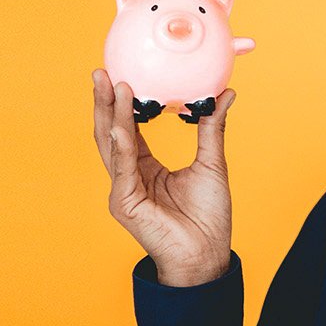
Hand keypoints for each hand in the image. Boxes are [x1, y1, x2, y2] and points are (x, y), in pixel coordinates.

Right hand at [91, 68, 236, 285]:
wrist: (208, 255)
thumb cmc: (209, 218)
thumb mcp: (212, 163)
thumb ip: (211, 127)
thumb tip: (224, 93)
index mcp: (144, 167)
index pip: (128, 128)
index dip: (122, 102)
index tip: (121, 72)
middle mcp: (128, 176)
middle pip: (111, 132)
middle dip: (104, 101)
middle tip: (101, 71)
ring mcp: (123, 190)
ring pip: (111, 145)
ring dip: (109, 114)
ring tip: (111, 85)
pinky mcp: (125, 204)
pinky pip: (122, 169)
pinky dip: (121, 145)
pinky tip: (121, 125)